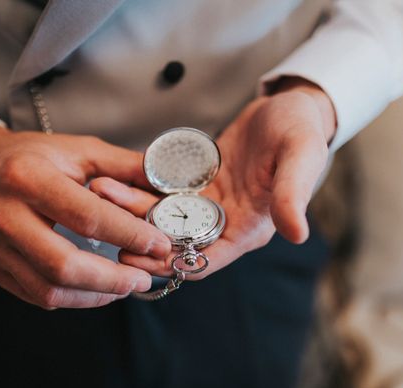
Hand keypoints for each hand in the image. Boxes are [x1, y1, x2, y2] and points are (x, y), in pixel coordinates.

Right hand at [0, 125, 170, 307]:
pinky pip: (36, 295)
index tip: (159, 243)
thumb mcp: (76, 148)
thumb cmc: (30, 157)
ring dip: (95, 295)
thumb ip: (123, 166)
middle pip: (64, 264)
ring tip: (125, 286)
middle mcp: (6, 215)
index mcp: (28, 178)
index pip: (87, 216)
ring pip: (49, 289)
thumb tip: (165, 182)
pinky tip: (96, 290)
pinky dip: (73, 298)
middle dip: (112, 279)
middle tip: (144, 278)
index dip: (129, 234)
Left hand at [90, 79, 335, 278]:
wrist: (290, 107)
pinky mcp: (198, 185)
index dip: (173, 263)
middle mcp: (227, 222)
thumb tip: (297, 234)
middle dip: (140, 236)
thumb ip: (294, 194)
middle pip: (177, 243)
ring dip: (133, 208)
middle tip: (102, 223)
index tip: (137, 259)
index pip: (207, 259)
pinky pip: (165, 192)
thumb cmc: (301, 131)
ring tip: (101, 190)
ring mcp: (210, 204)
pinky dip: (142, 188)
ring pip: (164, 217)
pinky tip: (117, 176)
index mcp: (250, 228)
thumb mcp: (301, 158)